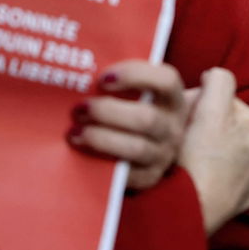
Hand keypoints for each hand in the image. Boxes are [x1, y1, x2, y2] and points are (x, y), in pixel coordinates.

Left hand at [67, 60, 188, 189]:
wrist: (153, 143)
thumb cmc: (135, 108)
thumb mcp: (140, 93)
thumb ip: (121, 81)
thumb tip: (84, 72)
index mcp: (173, 98)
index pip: (166, 80)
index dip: (136, 76)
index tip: (103, 78)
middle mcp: (173, 125)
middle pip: (146, 118)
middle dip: (108, 112)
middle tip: (79, 109)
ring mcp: (164, 153)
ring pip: (136, 147)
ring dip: (101, 138)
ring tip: (75, 132)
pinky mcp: (150, 177)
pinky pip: (128, 174)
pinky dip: (103, 162)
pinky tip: (82, 153)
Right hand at [180, 68, 248, 233]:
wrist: (189, 210)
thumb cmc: (200, 158)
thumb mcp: (209, 107)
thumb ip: (219, 80)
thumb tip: (214, 76)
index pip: (224, 102)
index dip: (200, 106)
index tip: (184, 119)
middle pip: (224, 126)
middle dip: (203, 128)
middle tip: (182, 139)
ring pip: (222, 151)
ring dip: (206, 151)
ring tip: (188, 160)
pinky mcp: (241, 201)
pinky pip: (221, 177)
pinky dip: (209, 174)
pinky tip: (197, 177)